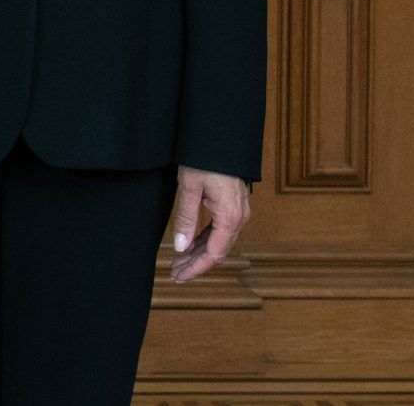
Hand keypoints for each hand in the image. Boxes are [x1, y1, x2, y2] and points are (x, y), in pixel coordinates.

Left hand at [171, 166, 250, 282]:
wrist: (220, 136)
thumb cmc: (205, 159)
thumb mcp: (190, 188)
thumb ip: (186, 219)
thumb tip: (181, 248)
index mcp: (230, 217)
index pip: (214, 254)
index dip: (196, 269)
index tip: (179, 277)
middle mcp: (239, 217)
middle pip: (217, 251)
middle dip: (196, 264)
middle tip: (174, 274)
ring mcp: (238, 212)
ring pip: (219, 242)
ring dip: (199, 253)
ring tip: (179, 262)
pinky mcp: (233, 206)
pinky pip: (220, 230)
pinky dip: (205, 240)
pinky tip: (191, 245)